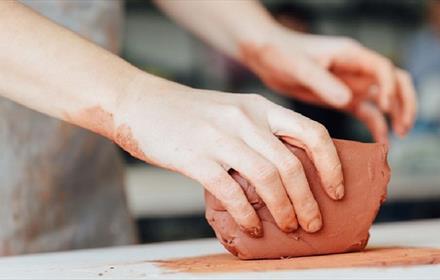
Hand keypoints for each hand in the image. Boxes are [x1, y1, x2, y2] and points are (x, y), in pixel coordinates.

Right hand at [114, 76, 343, 236]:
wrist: (141, 103)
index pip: (311, 132)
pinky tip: (251, 227)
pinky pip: (230, 191)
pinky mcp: (195, 157)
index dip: (331, 164)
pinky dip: (246, 214)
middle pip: (292, 164)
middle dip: (308, 200)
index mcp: (259, 107)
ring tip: (288, 228)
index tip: (336, 190)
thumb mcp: (231, 110)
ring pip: (267, 179)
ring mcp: (219, 137)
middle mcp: (244, 119)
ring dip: (283, 209)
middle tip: (313, 223)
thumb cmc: (188, 113)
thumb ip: (258, 132)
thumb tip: (286, 171)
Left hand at [238, 27, 416, 143]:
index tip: (383, 105)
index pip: (383, 69)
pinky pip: (365, 112)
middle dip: (405, 102)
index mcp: (350, 55)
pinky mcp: (340, 99)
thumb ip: (322, 82)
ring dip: (395, 114)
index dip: (389, 87)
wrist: (267, 57)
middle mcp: (356, 69)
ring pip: (383, 99)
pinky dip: (376, 124)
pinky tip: (380, 140)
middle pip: (394, 82)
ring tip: (400, 134)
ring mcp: (350, 85)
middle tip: (404, 126)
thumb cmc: (282, 53)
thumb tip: (348, 100)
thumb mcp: (300, 67)